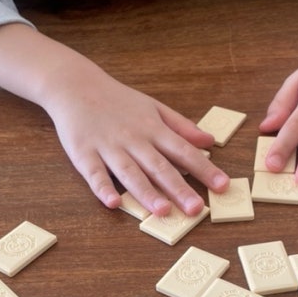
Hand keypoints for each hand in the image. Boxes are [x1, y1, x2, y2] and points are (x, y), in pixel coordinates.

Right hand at [0, 24, 229, 215]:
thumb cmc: (118, 100)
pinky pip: (95, 174)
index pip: (184, 151)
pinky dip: (103, 188)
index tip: (223, 186)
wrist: (75, 85)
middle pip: (160, 167)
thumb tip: (209, 141)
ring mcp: (109, 147)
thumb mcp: (153, 107)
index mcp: (153, 129)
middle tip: (196, 209)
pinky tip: (113, 203)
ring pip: (130, 173)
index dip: (204, 169)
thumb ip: (181, 126)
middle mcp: (134, 139)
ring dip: (146, 193)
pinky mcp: (84, 154)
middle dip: (179, 189)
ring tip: (163, 211)